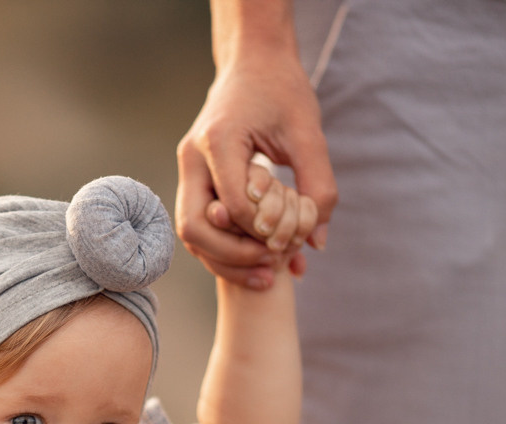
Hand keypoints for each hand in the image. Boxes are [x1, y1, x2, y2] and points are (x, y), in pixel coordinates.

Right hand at [176, 56, 335, 288]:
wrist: (254, 62)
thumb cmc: (283, 91)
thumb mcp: (309, 134)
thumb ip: (318, 187)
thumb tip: (317, 243)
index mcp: (217, 141)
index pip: (231, 205)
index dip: (260, 231)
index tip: (289, 242)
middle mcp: (192, 158)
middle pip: (194, 228)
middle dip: (232, 257)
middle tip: (271, 273)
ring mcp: (188, 170)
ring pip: (191, 233)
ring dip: (225, 261)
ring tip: (267, 278)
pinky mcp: (195, 179)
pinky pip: (201, 225)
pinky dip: (225, 250)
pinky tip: (257, 263)